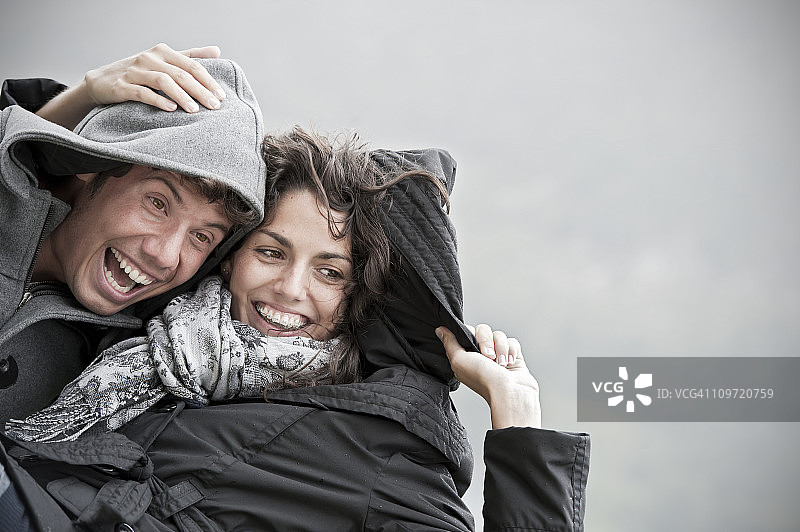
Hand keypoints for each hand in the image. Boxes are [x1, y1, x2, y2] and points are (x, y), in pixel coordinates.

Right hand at [82, 42, 225, 112]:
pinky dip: (158, 100)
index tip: (221, 96)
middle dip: (200, 91)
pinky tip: (171, 109)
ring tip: (195, 110)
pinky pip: (143, 93)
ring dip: (182, 96)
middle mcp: (149, 58)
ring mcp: (135, 71)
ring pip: (163, 81)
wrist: (101, 81)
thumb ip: (190, 56)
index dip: (208, 80)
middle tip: (214, 106)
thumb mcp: (164, 61)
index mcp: (163, 52)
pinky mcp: (122, 86)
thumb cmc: (139, 73)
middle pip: (181, 74)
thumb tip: (217, 50)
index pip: (192, 65)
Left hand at [436, 324, 541, 428]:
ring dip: (501, 348)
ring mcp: (497, 355)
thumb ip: (449, 343)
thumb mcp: (459, 360)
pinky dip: (511, 351)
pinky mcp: (512, 356)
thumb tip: (440, 330)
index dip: (471, 334)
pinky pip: (512, 342)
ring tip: (500, 364)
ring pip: (498, 335)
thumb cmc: (485, 381)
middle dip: (487, 342)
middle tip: (488, 357)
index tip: (473, 344)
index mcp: (466, 356)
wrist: (510, 392)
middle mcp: (481, 355)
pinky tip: (509, 363)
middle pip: (484, 330)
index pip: (467, 332)